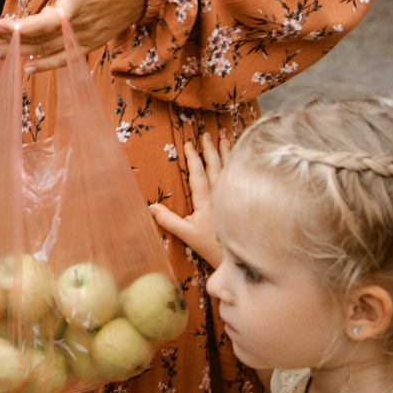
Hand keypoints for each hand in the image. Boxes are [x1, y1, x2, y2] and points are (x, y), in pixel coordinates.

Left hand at [0, 0, 146, 60]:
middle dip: (6, 39)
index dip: (19, 29)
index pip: (45, 22)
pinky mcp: (92, 41)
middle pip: (39, 38)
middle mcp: (81, 24)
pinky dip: (46, 65)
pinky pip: (65, 57)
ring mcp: (87, 36)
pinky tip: (26, 68)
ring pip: (49, 50)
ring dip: (19, 54)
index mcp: (80, 0)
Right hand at [149, 127, 230, 268]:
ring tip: (225, 138)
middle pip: (216, 166)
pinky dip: (239, 165)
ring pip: (230, 169)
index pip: (199, 173)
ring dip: (227, 152)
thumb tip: (150, 207)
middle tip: (206, 134)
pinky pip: (240, 177)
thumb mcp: (187, 234)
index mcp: (207, 200)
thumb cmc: (212, 246)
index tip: (188, 143)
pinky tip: (240, 158)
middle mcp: (221, 193)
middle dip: (210, 149)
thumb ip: (169, 220)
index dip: (193, 158)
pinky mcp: (242, 200)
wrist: (239, 258)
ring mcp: (233, 196)